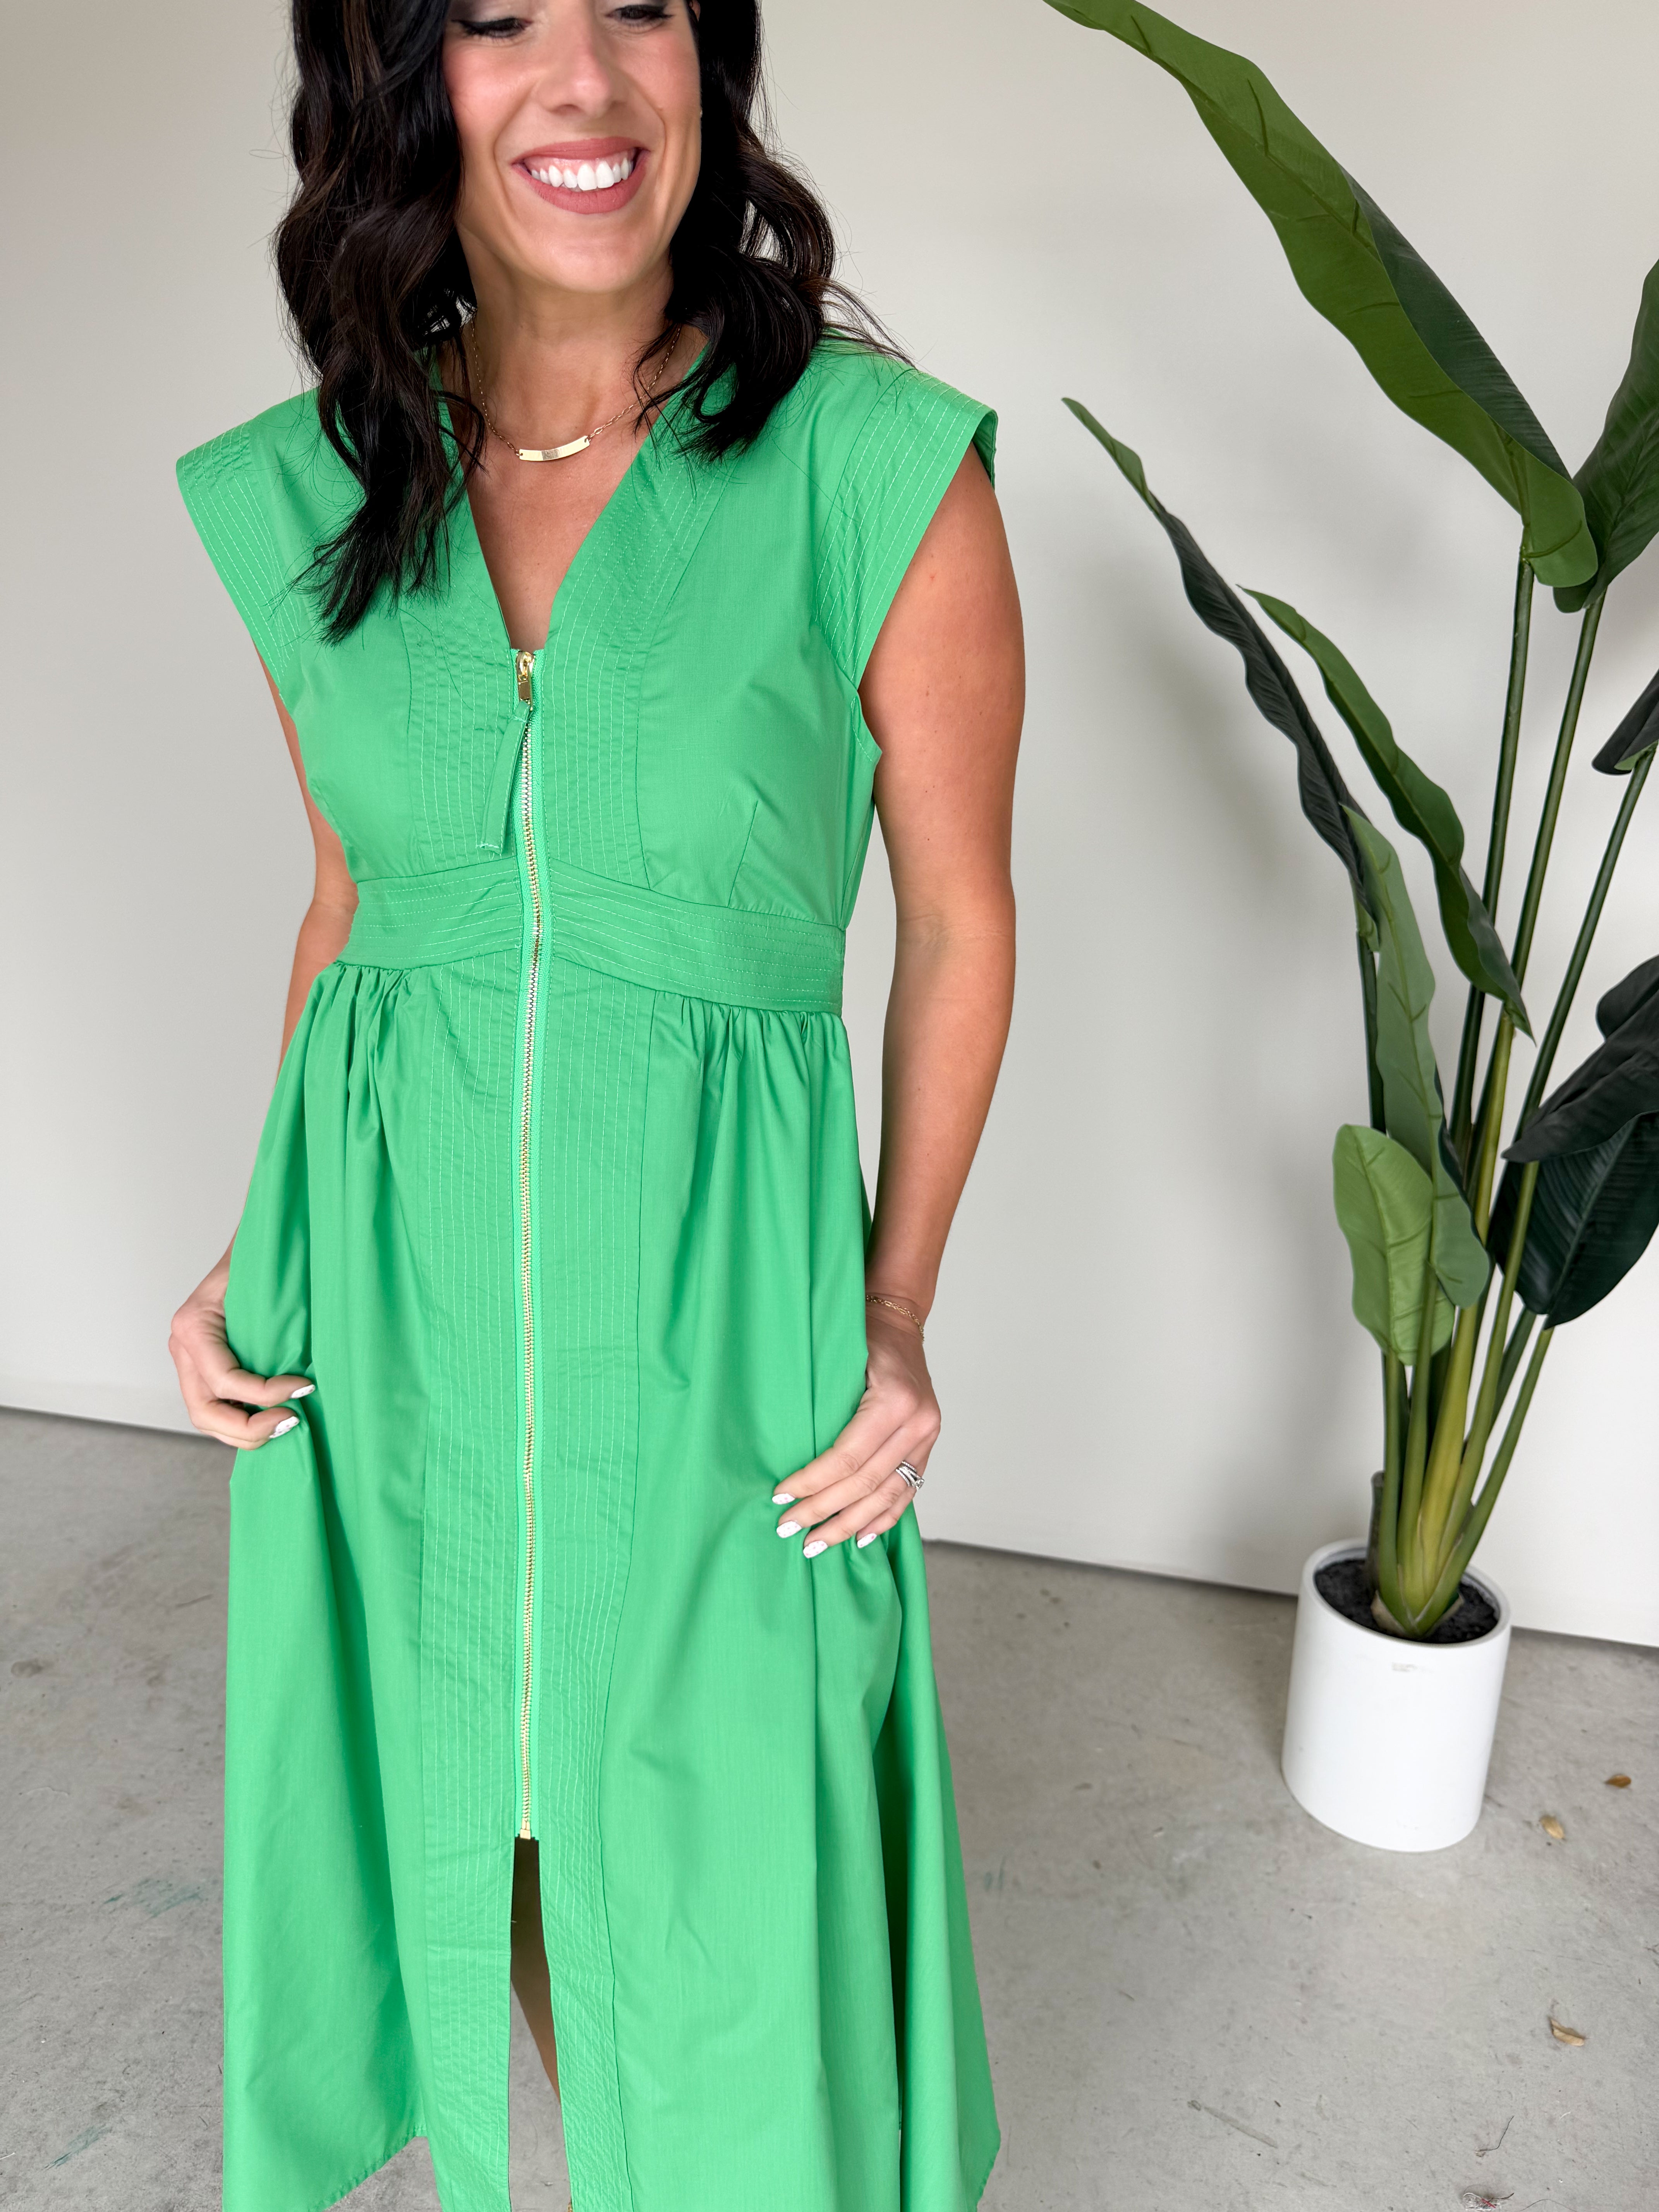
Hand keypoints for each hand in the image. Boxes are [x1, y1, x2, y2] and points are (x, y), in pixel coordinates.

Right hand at [168, 1246, 312, 1448]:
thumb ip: (275, 1323)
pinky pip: (216, 1406)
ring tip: (287, 1423)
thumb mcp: (267, 1283)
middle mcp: (182, 1346)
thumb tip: (308, 1374)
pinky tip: (272, 1417)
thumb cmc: (265, 1256)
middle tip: (293, 1421)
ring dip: (247, 1430)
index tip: (304, 1387)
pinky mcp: (200, 1368)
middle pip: (205, 1411)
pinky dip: (242, 1420)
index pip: (223, 1380)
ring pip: (207, 1416)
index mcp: (193, 1325)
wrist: (259, 1239)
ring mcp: (187, 1359)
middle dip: (250, 1427)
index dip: (264, 1395)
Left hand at [773, 1305, 938, 1553]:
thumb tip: (782, 1451)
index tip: (781, 1498)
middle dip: (824, 1510)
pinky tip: (862, 1537)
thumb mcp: (839, 1359)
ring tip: (818, 1544)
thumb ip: (822, 1403)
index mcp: (894, 1400)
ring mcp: (927, 1436)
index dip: (812, 1482)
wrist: (899, 1321)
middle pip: (865, 1482)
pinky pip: (908, 1491)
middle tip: (789, 1529)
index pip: (847, 1457)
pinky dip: (884, 1517)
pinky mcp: (928, 1445)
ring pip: (887, 1495)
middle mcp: (917, 1422)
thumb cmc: (861, 1335)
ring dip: (850, 1523)